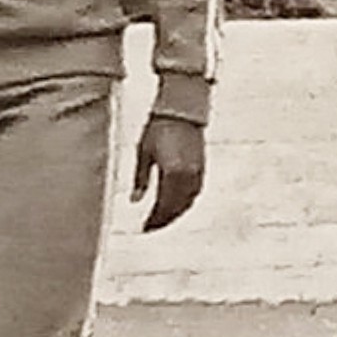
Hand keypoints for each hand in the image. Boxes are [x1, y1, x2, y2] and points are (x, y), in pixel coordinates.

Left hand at [133, 113, 206, 230]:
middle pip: (177, 207)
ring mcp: (198, 172)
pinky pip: (195, 193)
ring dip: (175, 213)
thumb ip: (140, 180)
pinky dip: (185, 202)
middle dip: (164, 219)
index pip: (164, 205)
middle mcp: (187, 176)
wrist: (181, 109)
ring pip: (188, 202)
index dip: (154, 219)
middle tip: (151, 227)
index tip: (144, 227)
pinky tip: (176, 204)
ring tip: (162, 218)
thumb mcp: (143, 153)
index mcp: (172, 173)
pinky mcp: (202, 168)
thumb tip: (134, 201)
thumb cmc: (158, 127)